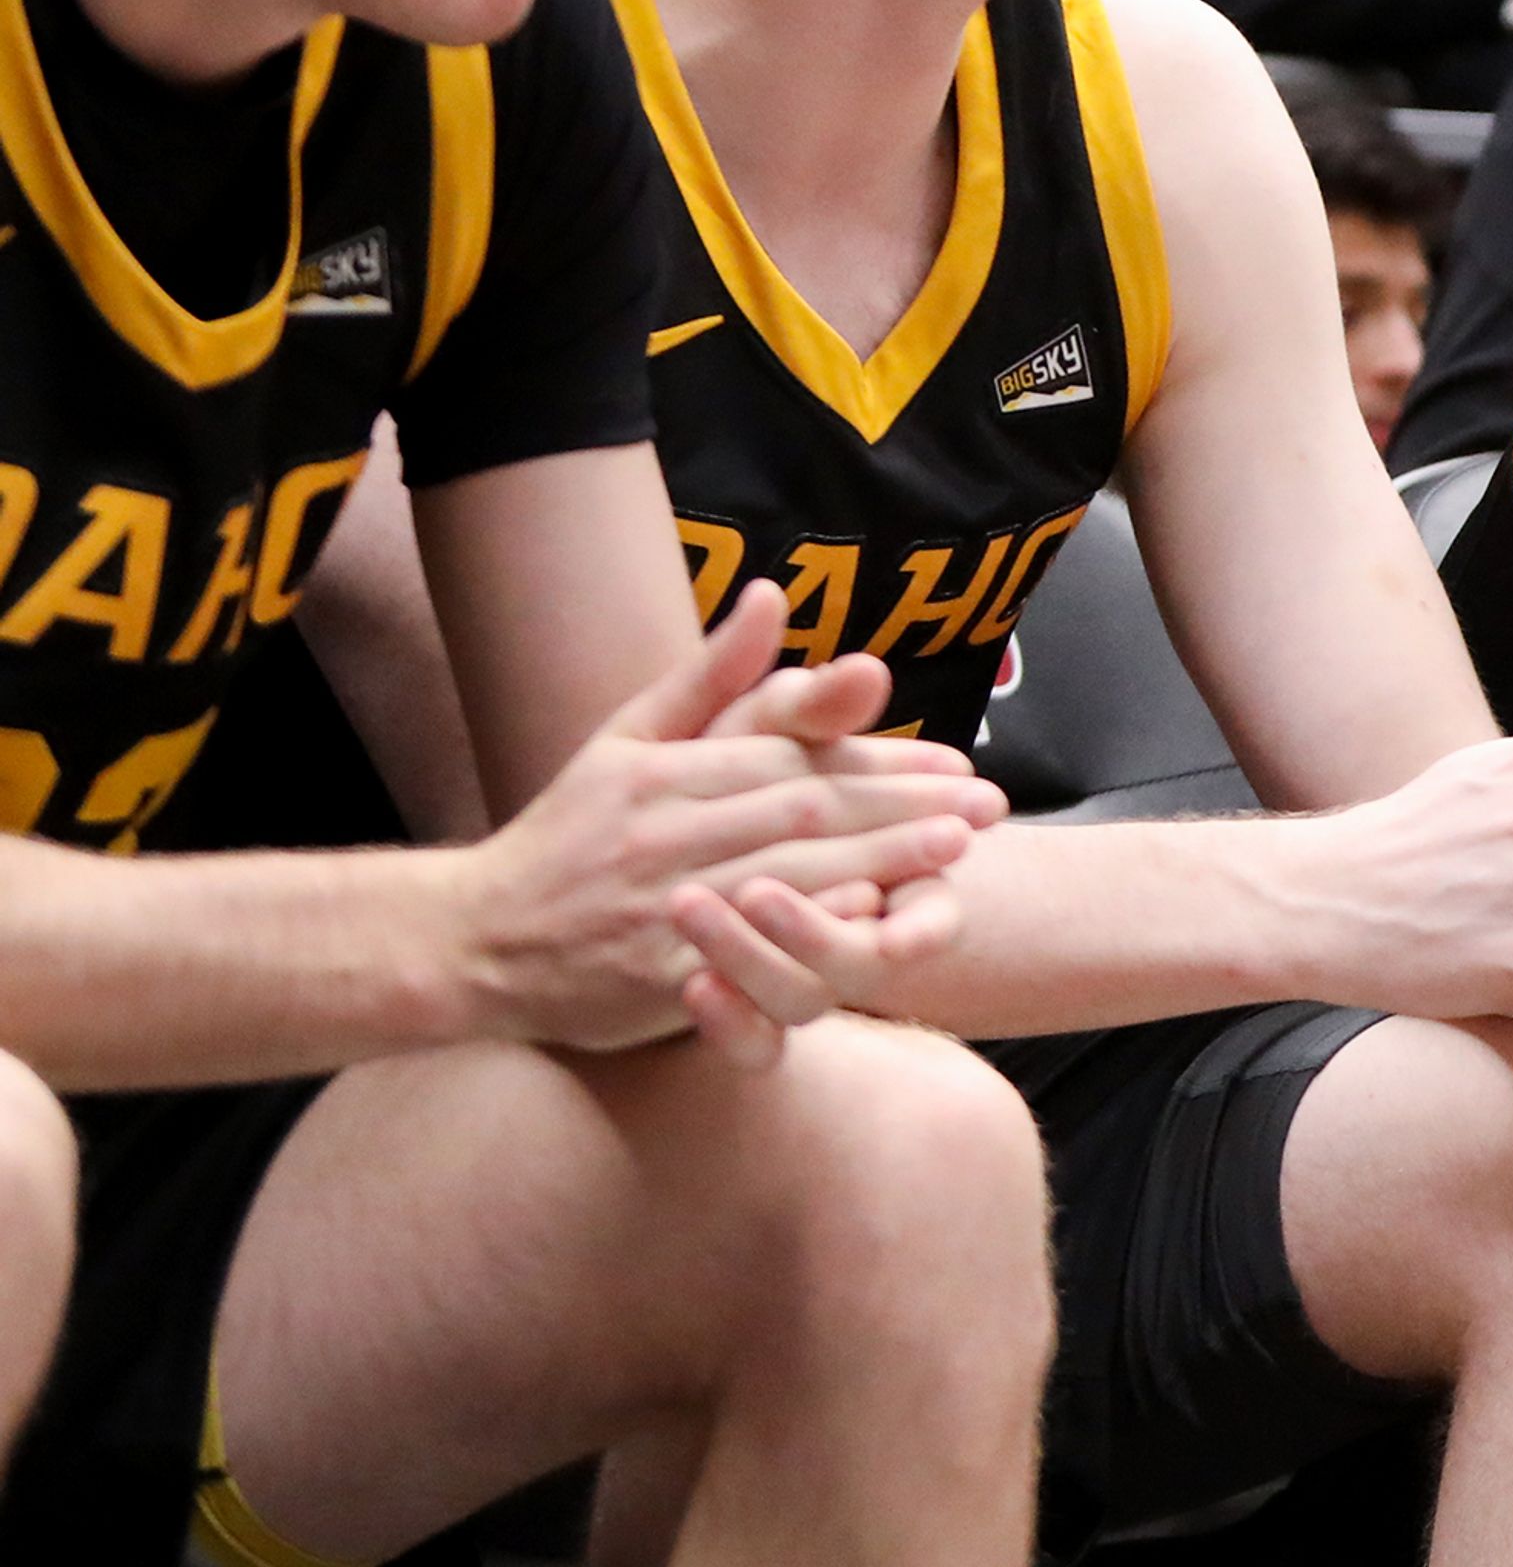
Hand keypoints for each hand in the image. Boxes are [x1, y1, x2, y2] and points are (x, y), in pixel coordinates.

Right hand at [436, 585, 1009, 1064]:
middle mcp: (664, 831)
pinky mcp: (656, 972)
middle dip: (902, 804)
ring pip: (787, 872)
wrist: (472, 940)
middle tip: (985, 801)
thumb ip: (707, 676)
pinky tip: (873, 919)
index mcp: (661, 772)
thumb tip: (772, 593)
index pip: (792, 758)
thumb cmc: (565, 836)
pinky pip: (743, 949)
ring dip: (878, 859)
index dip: (878, 759)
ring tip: (957, 848)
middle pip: (803, 808)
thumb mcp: (623, 739)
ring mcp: (661, 902)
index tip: (952, 759)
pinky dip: (807, 930)